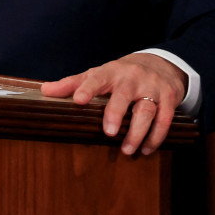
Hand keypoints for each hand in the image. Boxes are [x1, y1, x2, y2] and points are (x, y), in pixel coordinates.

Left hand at [40, 53, 186, 156]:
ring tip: (126, 149)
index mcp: (110, 72)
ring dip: (137, 132)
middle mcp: (132, 78)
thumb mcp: (98, 74)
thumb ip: (73, 84)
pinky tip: (146, 149)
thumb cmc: (121, 74)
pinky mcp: (169, 98)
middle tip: (109, 132)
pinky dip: (156, 136)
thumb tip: (45, 91)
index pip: (96, 78)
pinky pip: (165, 119)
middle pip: (123, 95)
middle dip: (116, 113)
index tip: (78, 100)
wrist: (161, 64)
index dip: (87, 88)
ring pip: (147, 110)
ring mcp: (152, 88)